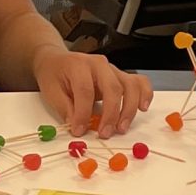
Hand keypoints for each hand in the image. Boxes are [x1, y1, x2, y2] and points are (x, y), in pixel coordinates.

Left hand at [32, 50, 151, 136]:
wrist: (57, 60)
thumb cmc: (54, 75)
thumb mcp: (50, 91)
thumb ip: (65, 108)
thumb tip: (78, 125)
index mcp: (78, 65)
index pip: (85, 90)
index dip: (83, 113)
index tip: (79, 130)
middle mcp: (99, 64)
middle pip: (112, 87)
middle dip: (111, 114)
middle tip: (105, 133)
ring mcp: (113, 69)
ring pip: (130, 86)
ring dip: (129, 109)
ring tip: (122, 128)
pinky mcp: (120, 76)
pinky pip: (139, 82)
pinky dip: (144, 94)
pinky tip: (143, 108)